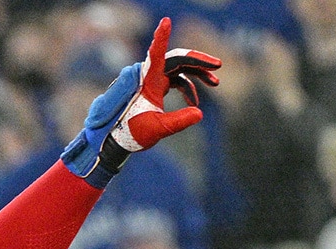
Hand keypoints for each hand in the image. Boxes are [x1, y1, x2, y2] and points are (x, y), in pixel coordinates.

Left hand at [61, 17, 221, 185]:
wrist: (116, 140)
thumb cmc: (130, 133)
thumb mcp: (157, 128)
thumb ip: (178, 121)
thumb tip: (199, 112)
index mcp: (146, 80)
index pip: (156, 54)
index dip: (161, 37)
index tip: (165, 21)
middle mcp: (149, 76)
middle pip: (177, 59)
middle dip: (198, 61)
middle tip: (218, 65)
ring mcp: (153, 80)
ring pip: (179, 68)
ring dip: (197, 74)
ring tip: (216, 82)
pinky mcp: (156, 87)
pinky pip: (176, 80)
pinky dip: (188, 88)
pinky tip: (195, 103)